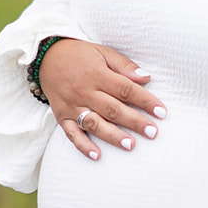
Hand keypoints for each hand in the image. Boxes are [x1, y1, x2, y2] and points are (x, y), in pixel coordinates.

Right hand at [40, 38, 166, 160]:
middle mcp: (84, 91)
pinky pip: (71, 133)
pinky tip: (97, 155)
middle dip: (134, 121)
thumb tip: (146, 77)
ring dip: (112, 135)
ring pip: (93, 123)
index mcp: (97, 74)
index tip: (161, 112)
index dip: (144, 100)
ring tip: (130, 145)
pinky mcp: (62, 116)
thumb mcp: (103, 52)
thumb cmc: (80, 55)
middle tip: (153, 132)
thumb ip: (124, 66)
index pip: (125, 89)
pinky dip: (83, 145)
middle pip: (112, 109)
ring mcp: (72, 105)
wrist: (46, 57)